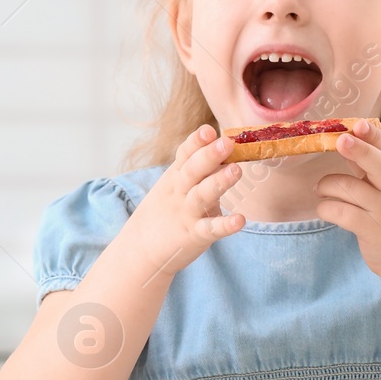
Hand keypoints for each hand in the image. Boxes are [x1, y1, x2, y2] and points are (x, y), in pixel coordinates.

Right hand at [125, 125, 244, 282]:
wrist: (140, 249)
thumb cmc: (167, 211)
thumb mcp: (175, 184)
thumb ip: (196, 165)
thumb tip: (224, 144)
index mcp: (176, 176)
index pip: (185, 154)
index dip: (196, 141)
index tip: (209, 130)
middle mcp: (180, 192)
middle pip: (192, 171)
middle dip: (209, 155)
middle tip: (227, 142)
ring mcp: (187, 214)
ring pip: (201, 196)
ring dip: (218, 182)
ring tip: (236, 170)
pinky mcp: (194, 236)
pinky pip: (210, 229)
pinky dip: (224, 225)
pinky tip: (240, 220)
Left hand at [315, 120, 380, 279]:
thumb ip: (371, 166)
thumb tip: (346, 138)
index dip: (374, 136)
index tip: (359, 124)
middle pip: (379, 166)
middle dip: (360, 152)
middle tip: (341, 141)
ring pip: (352, 189)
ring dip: (327, 185)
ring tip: (319, 189)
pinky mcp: (371, 231)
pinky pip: (343, 213)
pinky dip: (326, 207)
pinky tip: (324, 207)